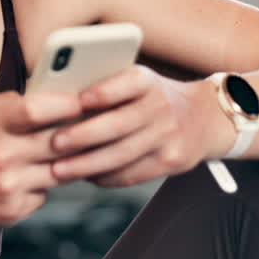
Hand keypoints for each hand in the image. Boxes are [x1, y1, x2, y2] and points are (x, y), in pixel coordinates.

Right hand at [0, 90, 83, 238]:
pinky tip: (29, 178)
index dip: (66, 104)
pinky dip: (43, 185)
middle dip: (77, 133)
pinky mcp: (14, 210)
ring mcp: (8, 186)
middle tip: (89, 125)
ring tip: (59, 151)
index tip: (82, 100)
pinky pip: (46, 193)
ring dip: (64, 161)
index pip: (36, 109)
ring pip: (60, 169)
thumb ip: (6, 103)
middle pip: (58, 140)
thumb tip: (47, 94)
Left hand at [47, 65, 228, 188]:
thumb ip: (105, 88)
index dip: (101, 93)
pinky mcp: (171, 161)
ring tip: (60, 170)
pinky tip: (87, 176)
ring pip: (122, 155)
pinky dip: (106, 177)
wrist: (204, 118)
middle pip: (119, 124)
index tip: (75, 101)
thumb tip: (59, 103)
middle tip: (54, 144)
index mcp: (147, 81)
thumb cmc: (152, 97)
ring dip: (87, 165)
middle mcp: (160, 106)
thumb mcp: (136, 81)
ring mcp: (167, 136)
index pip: (126, 83)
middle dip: (83, 136)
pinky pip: (133, 173)